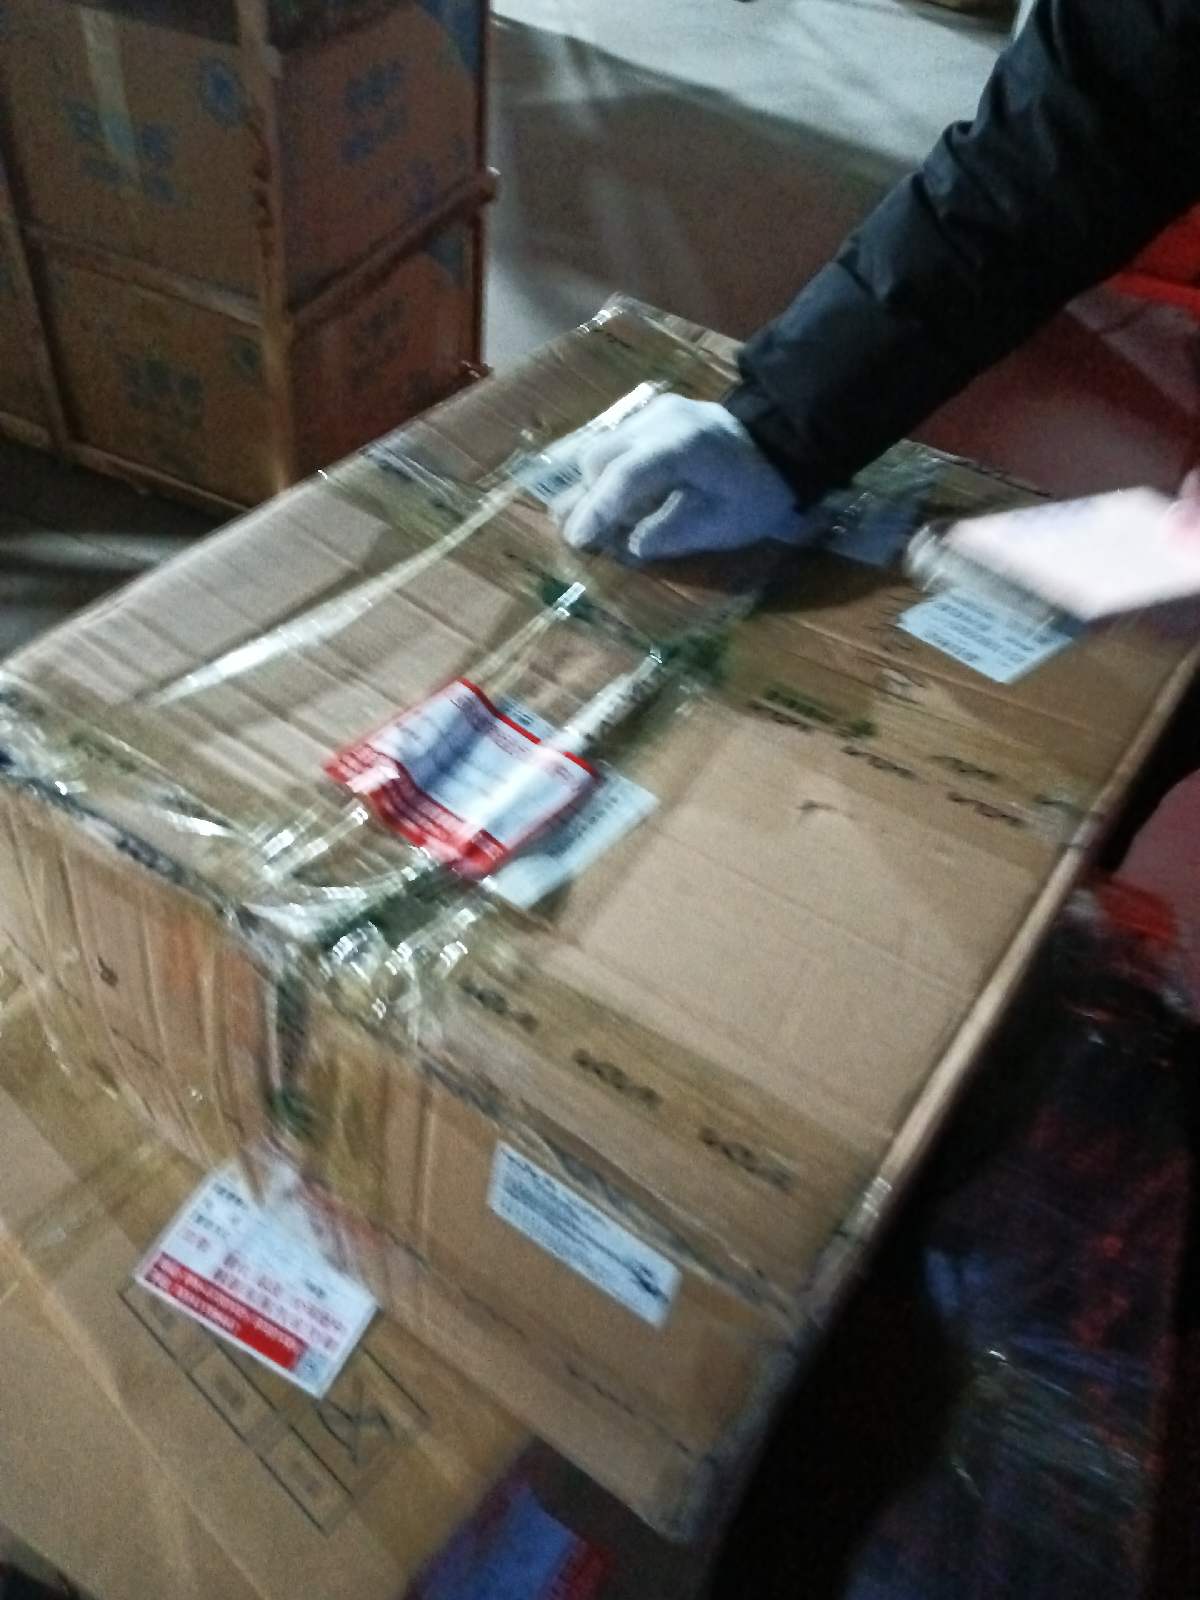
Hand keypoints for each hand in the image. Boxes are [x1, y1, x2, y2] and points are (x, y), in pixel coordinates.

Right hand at [554, 394, 808, 560]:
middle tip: (592, 535)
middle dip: (590, 498)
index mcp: (683, 445)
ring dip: (596, 484)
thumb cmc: (755, 494)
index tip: (578, 540)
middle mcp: (661, 419)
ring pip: (601, 445)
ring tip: (607, 518)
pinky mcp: (653, 413)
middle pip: (600, 455)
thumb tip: (631, 544)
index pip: (625, 474)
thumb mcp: (723, 525)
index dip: (597, 509)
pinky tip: (625, 496)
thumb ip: (674, 533)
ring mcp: (655, 410)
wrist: (781, 447)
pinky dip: (611, 471)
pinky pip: (616, 442)